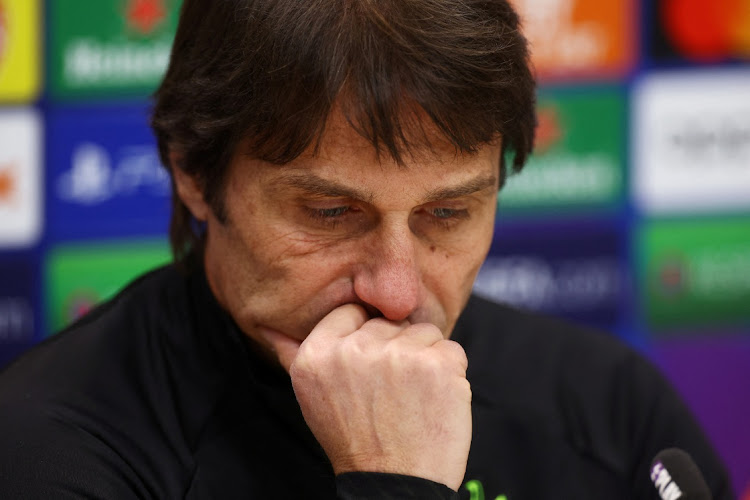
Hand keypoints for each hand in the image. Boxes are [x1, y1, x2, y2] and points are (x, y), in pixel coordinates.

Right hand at [260, 304, 471, 490]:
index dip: (366, 339)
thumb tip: (266, 326)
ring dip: (426, 360)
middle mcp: (354, 350)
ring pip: (424, 332)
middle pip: (390, 322)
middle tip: (391, 395)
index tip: (370, 370)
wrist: (394, 486)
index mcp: (317, 354)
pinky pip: (452, 349)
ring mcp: (398, 356)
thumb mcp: (311, 398)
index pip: (352, 312)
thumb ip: (293, 355)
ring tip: (412, 399)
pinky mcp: (438, 365)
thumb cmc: (355, 441)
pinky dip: (450, 374)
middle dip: (397, 351)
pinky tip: (434, 402)